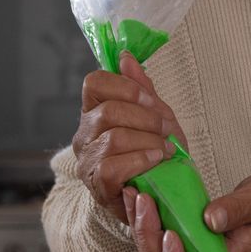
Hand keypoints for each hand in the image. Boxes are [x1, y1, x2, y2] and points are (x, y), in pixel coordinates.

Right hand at [73, 52, 186, 221]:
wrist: (160, 194)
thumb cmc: (154, 153)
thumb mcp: (154, 117)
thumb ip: (141, 89)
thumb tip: (126, 57)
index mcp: (94, 110)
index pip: (94, 82)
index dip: (125, 87)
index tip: (151, 101)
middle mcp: (84, 133)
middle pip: (108, 110)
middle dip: (146, 118)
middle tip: (166, 129)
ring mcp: (86, 160)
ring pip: (113, 138)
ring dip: (148, 141)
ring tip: (166, 149)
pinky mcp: (95, 184)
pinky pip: (112, 166)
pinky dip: (140, 160)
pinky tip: (155, 161)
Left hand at [125, 171, 250, 251]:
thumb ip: (238, 209)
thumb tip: (211, 218)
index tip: (171, 235)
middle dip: (148, 238)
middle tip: (145, 202)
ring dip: (141, 226)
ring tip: (136, 194)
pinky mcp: (183, 237)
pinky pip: (155, 235)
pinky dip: (143, 217)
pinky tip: (137, 193)